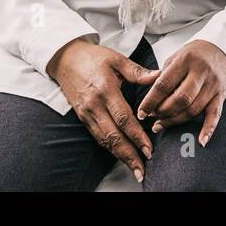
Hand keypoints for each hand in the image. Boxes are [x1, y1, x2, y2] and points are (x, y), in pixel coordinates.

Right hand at [47, 38, 159, 182]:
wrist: (66, 58)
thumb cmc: (93, 57)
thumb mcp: (117, 59)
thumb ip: (138, 72)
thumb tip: (160, 77)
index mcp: (105, 90)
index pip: (123, 118)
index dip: (136, 136)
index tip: (148, 148)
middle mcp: (94, 105)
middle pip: (113, 136)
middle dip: (129, 154)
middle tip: (143, 168)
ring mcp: (87, 113)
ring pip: (104, 140)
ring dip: (120, 155)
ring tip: (134, 167)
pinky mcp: (82, 117)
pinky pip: (97, 136)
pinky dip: (109, 148)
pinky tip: (120, 155)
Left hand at [136, 40, 225, 146]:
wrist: (223, 48)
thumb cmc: (194, 55)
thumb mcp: (175, 58)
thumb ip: (160, 75)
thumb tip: (142, 89)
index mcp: (185, 60)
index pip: (164, 84)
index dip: (150, 101)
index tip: (141, 112)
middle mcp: (200, 72)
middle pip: (180, 99)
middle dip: (163, 112)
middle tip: (153, 117)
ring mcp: (212, 84)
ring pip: (193, 109)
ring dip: (176, 121)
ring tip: (162, 125)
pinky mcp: (221, 94)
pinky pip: (215, 114)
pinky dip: (209, 129)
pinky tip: (201, 141)